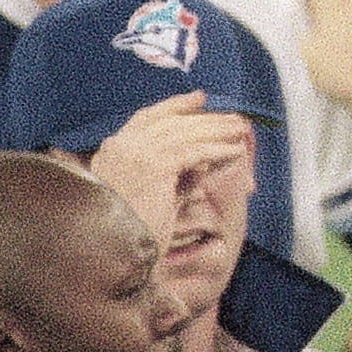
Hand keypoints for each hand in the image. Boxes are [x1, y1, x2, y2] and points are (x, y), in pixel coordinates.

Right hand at [86, 92, 252, 247]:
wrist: (109, 252)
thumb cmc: (126, 231)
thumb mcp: (145, 195)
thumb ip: (168, 175)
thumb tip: (202, 162)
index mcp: (111, 151)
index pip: (147, 118)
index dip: (175, 106)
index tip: (199, 99)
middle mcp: (120, 146)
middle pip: (171, 122)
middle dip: (206, 119)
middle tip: (233, 118)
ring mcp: (136, 153)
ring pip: (186, 134)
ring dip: (218, 131)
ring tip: (241, 131)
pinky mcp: (155, 166)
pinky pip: (195, 152)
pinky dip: (219, 150)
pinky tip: (236, 152)